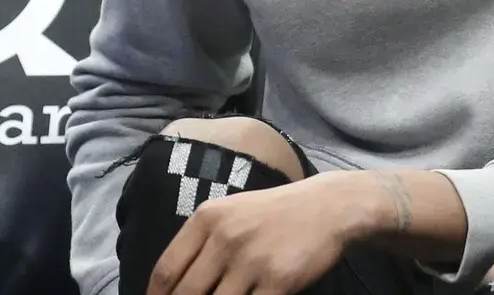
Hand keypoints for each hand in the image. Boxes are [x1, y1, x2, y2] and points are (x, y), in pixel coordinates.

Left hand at [148, 175, 364, 294]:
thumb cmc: (274, 213)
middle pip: (186, 294)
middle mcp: (225, 238)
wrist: (327, 206)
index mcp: (207, 219)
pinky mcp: (277, 281)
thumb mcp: (231, 212)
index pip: (166, 270)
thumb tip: (172, 283)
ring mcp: (251, 261)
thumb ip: (201, 241)